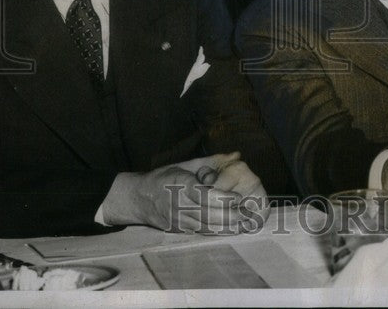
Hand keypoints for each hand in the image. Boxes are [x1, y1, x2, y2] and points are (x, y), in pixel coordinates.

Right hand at [101, 152, 267, 232]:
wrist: (138, 199)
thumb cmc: (165, 177)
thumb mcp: (185, 164)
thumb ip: (212, 161)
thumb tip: (236, 155)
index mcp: (178, 183)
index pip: (201, 194)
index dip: (220, 198)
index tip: (237, 198)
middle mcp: (177, 204)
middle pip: (207, 213)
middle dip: (230, 215)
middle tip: (249, 212)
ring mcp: (178, 220)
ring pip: (206, 226)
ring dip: (228, 226)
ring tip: (248, 222)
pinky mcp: (179, 230)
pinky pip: (202, 232)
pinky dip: (219, 232)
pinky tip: (234, 229)